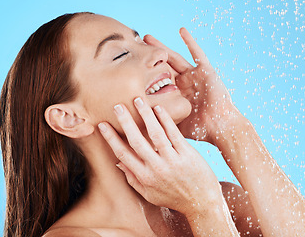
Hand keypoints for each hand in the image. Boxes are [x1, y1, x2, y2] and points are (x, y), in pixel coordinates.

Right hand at [98, 97, 222, 216]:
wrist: (202, 203)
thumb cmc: (173, 197)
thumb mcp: (149, 194)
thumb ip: (133, 179)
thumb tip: (118, 162)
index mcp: (145, 178)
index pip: (123, 154)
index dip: (111, 138)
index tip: (102, 125)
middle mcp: (156, 168)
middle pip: (136, 141)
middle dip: (125, 122)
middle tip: (117, 106)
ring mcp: (172, 160)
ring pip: (156, 134)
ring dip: (145, 115)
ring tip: (138, 101)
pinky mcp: (187, 154)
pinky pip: (174, 134)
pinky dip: (165, 120)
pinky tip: (158, 109)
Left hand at [144, 28, 241, 144]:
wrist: (221, 127)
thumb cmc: (200, 130)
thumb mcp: (175, 125)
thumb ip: (160, 124)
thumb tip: (139, 133)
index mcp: (177, 95)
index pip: (158, 81)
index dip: (145, 74)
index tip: (129, 68)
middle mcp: (185, 83)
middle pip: (163, 67)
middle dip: (149, 58)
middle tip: (134, 48)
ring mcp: (195, 76)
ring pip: (175, 58)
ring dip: (162, 48)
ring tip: (147, 38)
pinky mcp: (206, 71)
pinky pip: (198, 53)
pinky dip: (190, 42)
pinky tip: (181, 31)